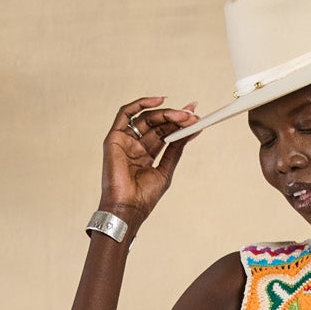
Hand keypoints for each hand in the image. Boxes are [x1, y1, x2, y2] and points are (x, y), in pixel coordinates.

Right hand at [99, 95, 198, 227]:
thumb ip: (175, 150)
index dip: (179, 124)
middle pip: (157, 124)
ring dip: (166, 114)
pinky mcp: (114, 138)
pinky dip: (141, 103)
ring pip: (146, 117)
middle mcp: (135, 146)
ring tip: (183, 115)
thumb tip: (191, 132)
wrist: (128, 208)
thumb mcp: (165, 170)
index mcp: (145, 155)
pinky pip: (125, 113)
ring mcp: (124, 141)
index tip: (196, 117)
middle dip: (176, 117)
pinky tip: (159, 100)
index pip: (164, 133)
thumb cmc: (144, 197)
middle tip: (192, 116)